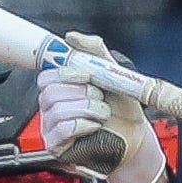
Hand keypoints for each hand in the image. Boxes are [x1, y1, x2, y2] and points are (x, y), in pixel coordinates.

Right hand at [37, 31, 165, 182]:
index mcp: (61, 87)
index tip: (87, 76)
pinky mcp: (57, 146)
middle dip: (80, 92)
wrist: (135, 136)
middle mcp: (53, 106)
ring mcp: (52, 127)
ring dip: (86, 108)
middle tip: (99, 97)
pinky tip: (95, 125)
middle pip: (49, 92)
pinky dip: (82, 124)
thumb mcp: (111, 72)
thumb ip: (93, 50)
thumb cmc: (122, 108)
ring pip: (56, 110)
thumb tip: (71, 37)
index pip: (46, 76)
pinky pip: (61, 130)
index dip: (66, 73)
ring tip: (102, 113)